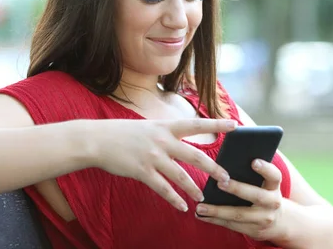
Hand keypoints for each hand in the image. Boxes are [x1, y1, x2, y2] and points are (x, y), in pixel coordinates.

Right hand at [93, 118, 236, 211]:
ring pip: (181, 176)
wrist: (97, 139)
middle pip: (196, 156)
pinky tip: (182, 207)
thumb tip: (184, 142)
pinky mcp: (142, 171)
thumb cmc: (124, 133)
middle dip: (214, 169)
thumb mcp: (149, 126)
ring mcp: (153, 156)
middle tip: (226, 178)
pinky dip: (174, 199)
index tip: (236, 125)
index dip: (217, 124)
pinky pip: (163, 189)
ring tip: (203, 197)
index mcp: (167, 126)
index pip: (197, 124)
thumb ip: (167, 134)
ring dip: (194, 188)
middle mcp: (163, 140)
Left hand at [195, 159, 284, 241]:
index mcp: (274, 186)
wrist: (278, 222)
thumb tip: (230, 159)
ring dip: (218, 211)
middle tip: (220, 183)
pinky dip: (215, 220)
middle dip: (237, 189)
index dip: (265, 169)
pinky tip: (202, 216)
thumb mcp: (266, 184)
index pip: (274, 175)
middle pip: (256, 196)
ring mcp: (264, 219)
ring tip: (200, 207)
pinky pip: (232, 225)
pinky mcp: (253, 231)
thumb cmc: (264, 194)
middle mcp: (272, 203)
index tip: (254, 162)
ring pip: (239, 215)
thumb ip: (253, 175)